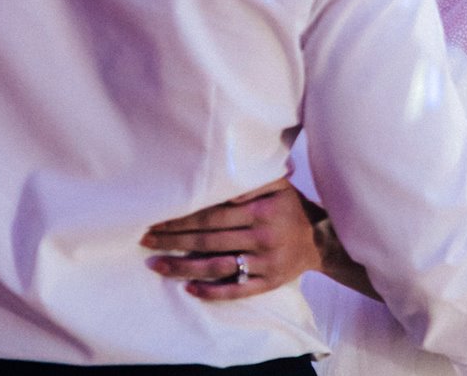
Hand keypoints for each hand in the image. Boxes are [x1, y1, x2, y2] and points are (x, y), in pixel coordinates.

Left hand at [140, 177, 325, 300]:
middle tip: (146, 239)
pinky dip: (211, 291)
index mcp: (261, 211)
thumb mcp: (279, 185)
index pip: (213, 215)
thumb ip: (253, 180)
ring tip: (156, 264)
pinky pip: (235, 290)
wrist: (320, 240)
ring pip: (216, 267)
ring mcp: (263, 263)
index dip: (184, 217)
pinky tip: (188, 287)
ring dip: (183, 267)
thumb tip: (226, 175)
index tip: (158, 218)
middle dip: (174, 239)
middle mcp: (261, 237)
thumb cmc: (292, 207)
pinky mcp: (266, 283)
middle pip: (209, 240)